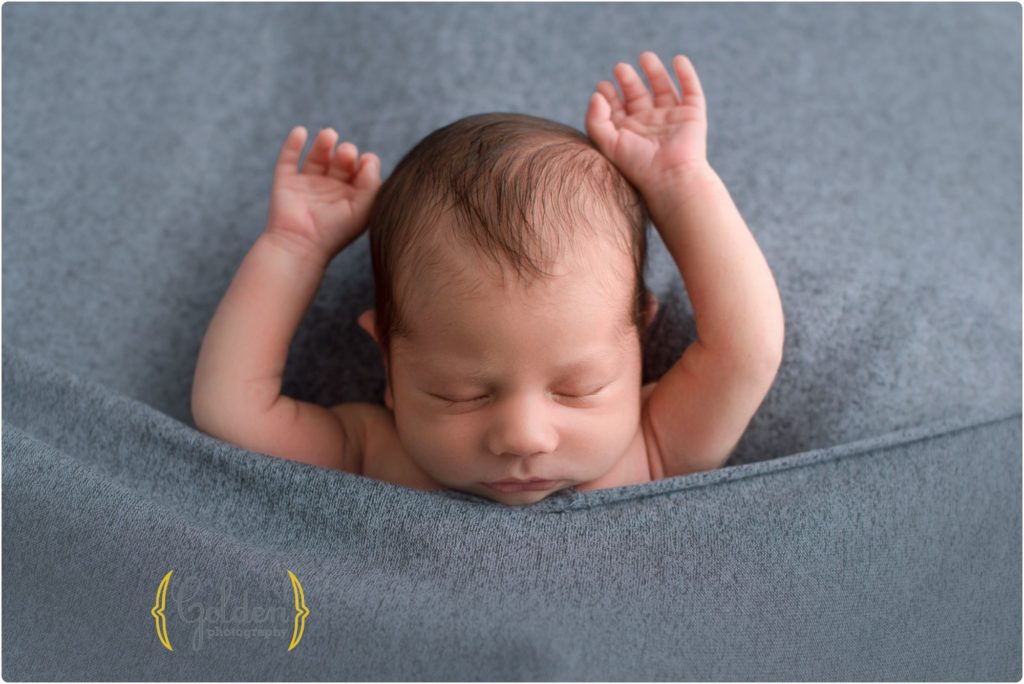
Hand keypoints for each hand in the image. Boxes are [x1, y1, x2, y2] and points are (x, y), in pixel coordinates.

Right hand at [265, 126, 381, 261]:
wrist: (301, 244)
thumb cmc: (336, 231)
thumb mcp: (363, 208)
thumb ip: (372, 183)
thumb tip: (370, 158)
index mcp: (351, 196)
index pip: (361, 171)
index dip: (365, 163)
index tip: (366, 162)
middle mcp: (330, 189)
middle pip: (341, 161)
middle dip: (346, 153)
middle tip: (346, 153)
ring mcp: (307, 185)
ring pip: (317, 156)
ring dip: (324, 143)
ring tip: (329, 134)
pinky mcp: (285, 182)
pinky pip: (288, 158)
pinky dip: (293, 143)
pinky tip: (301, 132)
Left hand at [585, 52, 708, 193]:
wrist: (670, 176)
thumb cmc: (637, 165)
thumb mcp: (608, 144)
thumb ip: (595, 120)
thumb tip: (596, 94)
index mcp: (630, 132)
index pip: (618, 108)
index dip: (609, 96)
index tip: (602, 86)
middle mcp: (650, 124)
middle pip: (638, 96)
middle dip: (628, 81)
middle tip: (620, 68)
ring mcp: (672, 118)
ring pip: (663, 89)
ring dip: (654, 72)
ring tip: (644, 57)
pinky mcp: (693, 115)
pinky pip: (691, 90)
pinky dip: (687, 74)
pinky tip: (678, 60)